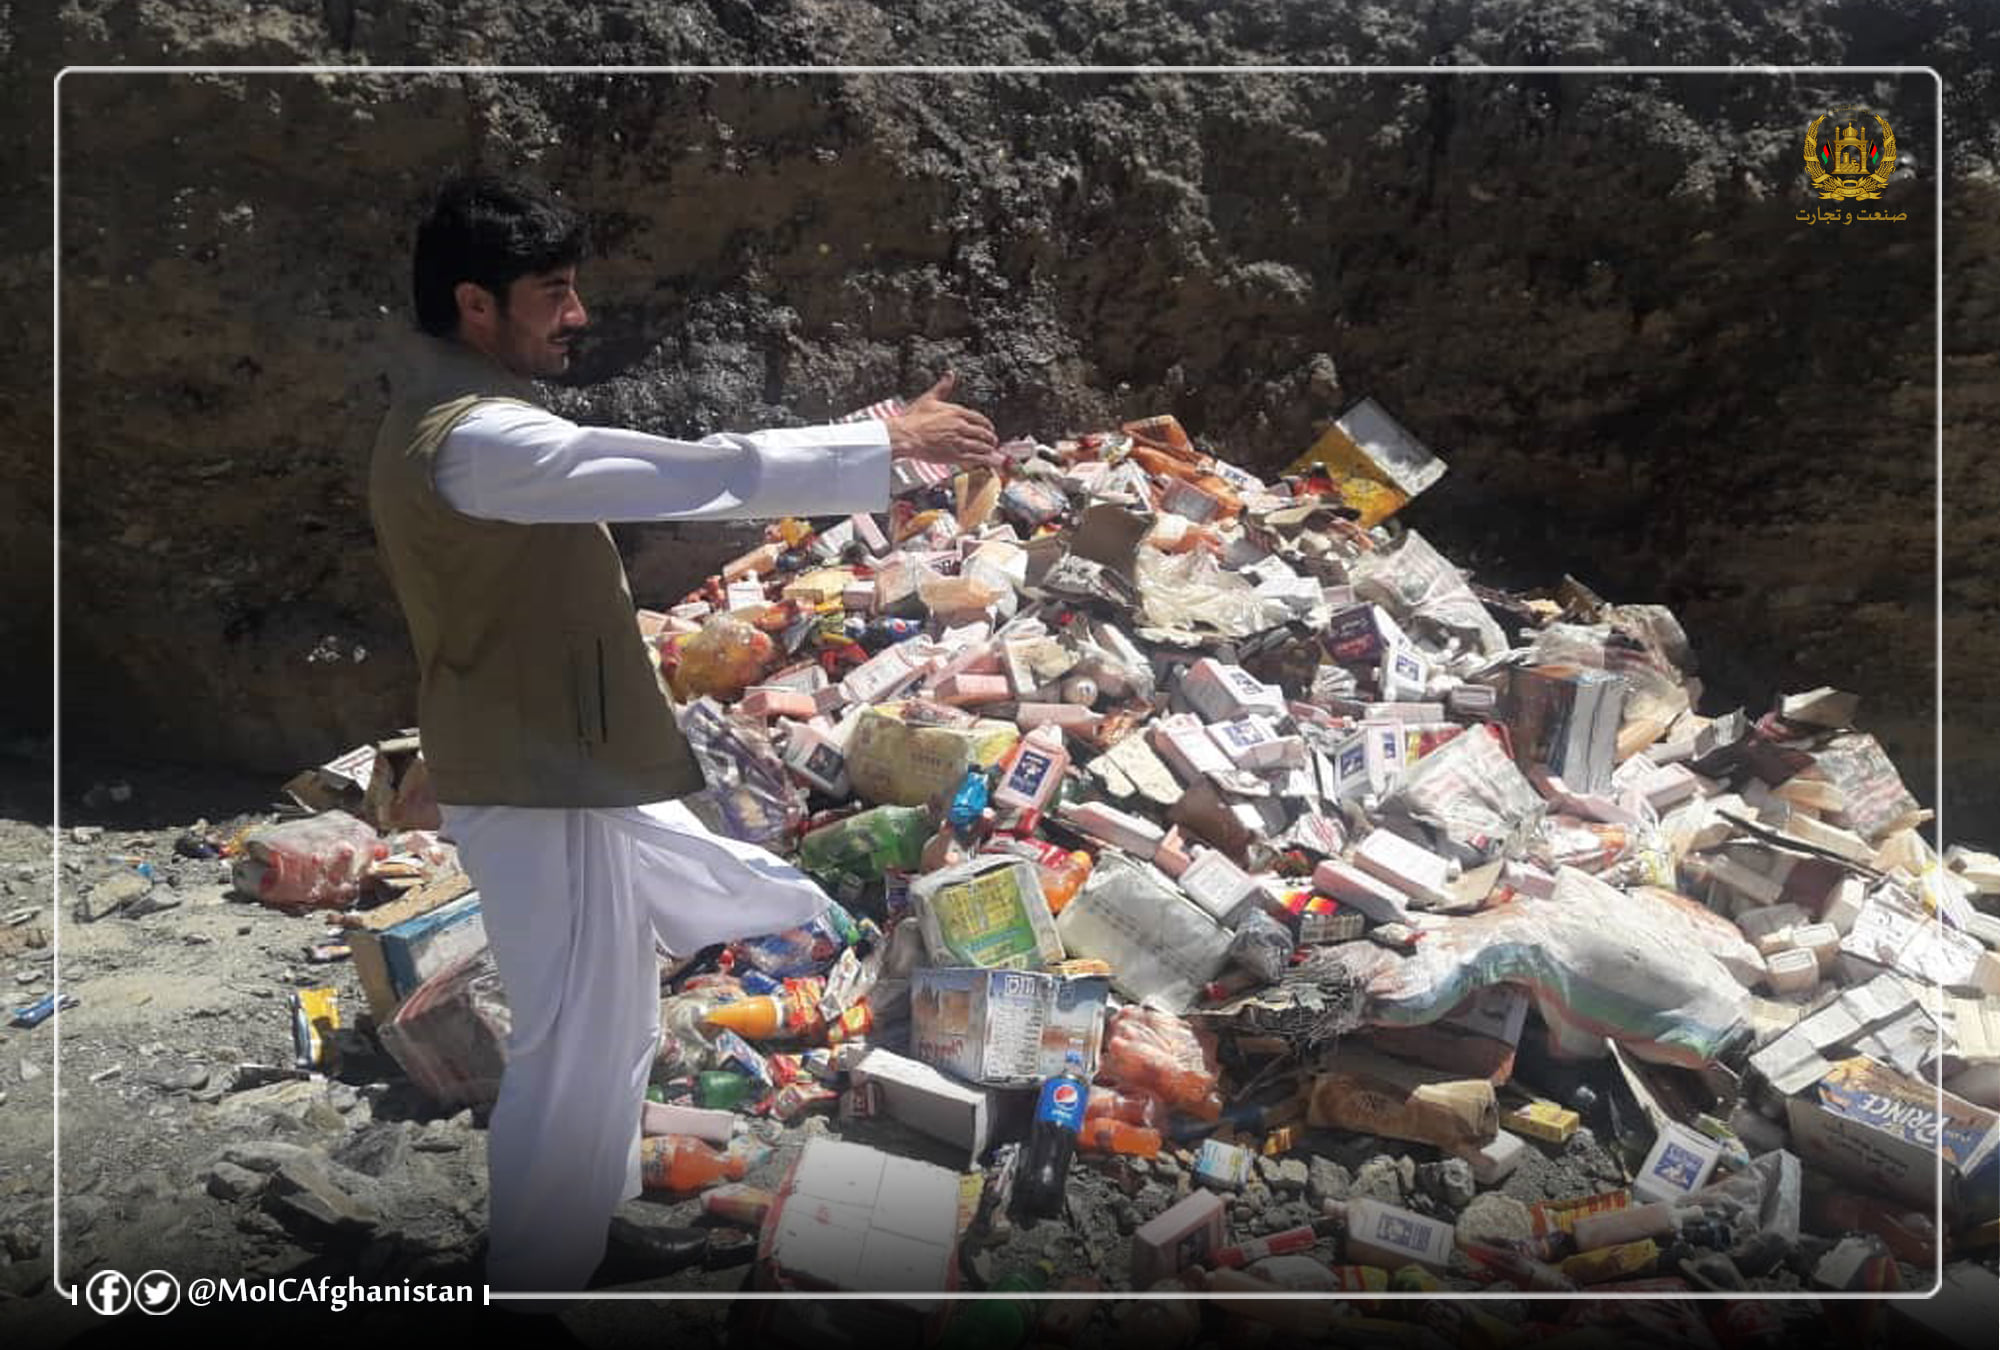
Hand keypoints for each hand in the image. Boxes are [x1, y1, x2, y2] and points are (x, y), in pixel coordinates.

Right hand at [887, 371, 1002, 468]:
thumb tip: (950, 374)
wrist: (905, 436)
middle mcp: (960, 426)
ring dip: (988, 448)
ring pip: (981, 446)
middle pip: (983, 433)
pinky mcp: (954, 455)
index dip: (987, 425)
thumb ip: (943, 387)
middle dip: (990, 438)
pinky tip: (986, 460)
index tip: (990, 428)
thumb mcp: (929, 398)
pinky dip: (983, 459)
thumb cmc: (913, 419)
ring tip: (991, 450)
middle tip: (993, 440)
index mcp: (956, 412)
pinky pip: (974, 458)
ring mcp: (958, 441)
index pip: (979, 418)